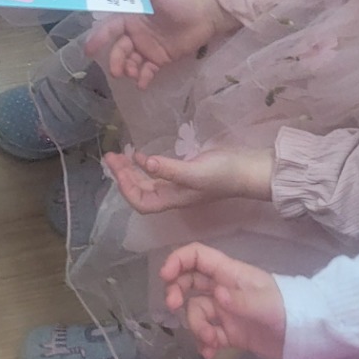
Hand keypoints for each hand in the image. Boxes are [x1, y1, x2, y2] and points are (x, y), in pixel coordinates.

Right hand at [87, 0, 228, 88]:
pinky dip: (143, 78)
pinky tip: (142, 84)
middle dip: (115, 60)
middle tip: (116, 72)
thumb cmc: (177, 0)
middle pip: (119, 49)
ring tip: (132, 73)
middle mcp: (135, 33)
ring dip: (128, 69)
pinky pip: (147, 71)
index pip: (110, 28)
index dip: (99, 38)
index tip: (90, 50)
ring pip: (130, 61)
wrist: (204, 14)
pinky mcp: (160, 59)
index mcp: (131, 17)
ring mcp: (147, 47)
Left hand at [105, 145, 275, 214]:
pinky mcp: (184, 173)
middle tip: (110, 156)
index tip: (116, 169)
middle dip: (123, 177)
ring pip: (147, 183)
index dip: (126, 189)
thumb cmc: (223, 174)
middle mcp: (173, 195)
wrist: (247, 169)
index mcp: (173, 199)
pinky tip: (140, 155)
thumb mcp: (196, 172)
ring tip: (117, 155)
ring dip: (130, 171)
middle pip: (140, 192)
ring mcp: (178, 185)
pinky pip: (157, 173)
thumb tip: (144, 163)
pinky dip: (144, 165)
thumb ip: (170, 169)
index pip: (142, 203)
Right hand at [161, 242, 286, 358]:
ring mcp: (226, 311)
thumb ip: (240, 301)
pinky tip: (211, 353)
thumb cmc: (287, 309)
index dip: (178, 260)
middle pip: (189, 281)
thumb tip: (216, 296)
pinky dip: (205, 343)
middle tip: (173, 307)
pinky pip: (208, 334)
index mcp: (230, 273)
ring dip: (196, 326)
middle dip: (177, 292)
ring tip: (209, 341)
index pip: (197, 256)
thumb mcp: (265, 304)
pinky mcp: (230, 332)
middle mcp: (224, 289)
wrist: (305, 336)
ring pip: (197, 311)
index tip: (166, 276)